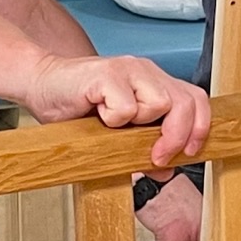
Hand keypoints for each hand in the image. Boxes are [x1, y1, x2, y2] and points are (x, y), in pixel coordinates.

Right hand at [25, 55, 210, 168]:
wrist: (39, 85)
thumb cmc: (76, 108)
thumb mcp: (117, 135)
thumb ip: (143, 147)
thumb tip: (166, 170)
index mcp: (154, 82)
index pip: (196, 99)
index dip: (200, 127)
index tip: (189, 153)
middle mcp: (146, 72)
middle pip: (185, 103)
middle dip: (176, 136)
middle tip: (156, 156)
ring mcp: (128, 69)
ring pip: (160, 103)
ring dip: (139, 124)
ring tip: (114, 124)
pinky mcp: (107, 73)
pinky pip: (126, 107)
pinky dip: (114, 120)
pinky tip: (97, 115)